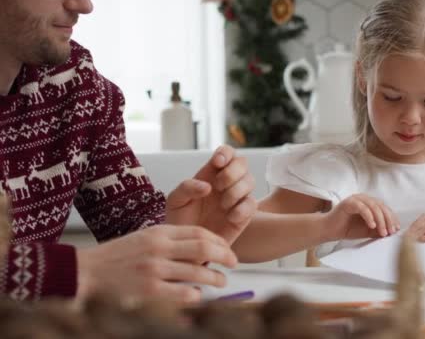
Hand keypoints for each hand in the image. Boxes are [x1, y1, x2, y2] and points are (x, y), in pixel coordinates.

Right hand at [76, 225, 237, 304]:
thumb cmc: (118, 256)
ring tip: (221, 281)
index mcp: (158, 232)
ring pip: (197, 271)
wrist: (87, 272)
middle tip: (234, 262)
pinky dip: (195, 294)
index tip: (228, 248)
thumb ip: (171, 241)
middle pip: (203, 247)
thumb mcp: (145, 238)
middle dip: (225, 255)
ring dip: (215, 278)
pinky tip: (198, 295)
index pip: (199, 232)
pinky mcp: (149, 291)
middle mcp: (158, 248)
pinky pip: (183, 293)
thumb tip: (203, 248)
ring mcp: (154, 270)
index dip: (219, 240)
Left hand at [165, 145, 256, 244]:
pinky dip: (243, 208)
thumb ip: (186, 188)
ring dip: (236, 190)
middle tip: (218, 185)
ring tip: (222, 205)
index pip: (226, 153)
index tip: (217, 163)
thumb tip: (207, 186)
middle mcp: (226, 183)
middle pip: (242, 163)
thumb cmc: (180, 221)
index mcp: (210, 174)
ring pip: (250, 181)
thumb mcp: (175, 201)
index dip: (226, 153)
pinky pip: (252, 205)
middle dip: (232, 172)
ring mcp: (236, 198)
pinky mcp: (243, 215)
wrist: (186, 248)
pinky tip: (230, 217)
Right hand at [324, 194, 399, 239]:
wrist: (330, 231)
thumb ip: (379, 229)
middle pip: (381, 206)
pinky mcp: (348, 203)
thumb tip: (393, 231)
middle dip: (388, 220)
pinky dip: (369, 217)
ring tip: (382, 232)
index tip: (396, 229)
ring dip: (380, 220)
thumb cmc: (348, 229)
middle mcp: (364, 199)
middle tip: (390, 232)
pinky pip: (362, 208)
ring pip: (373, 206)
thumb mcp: (368, 231)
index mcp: (369, 203)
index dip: (392, 218)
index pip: (385, 208)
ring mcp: (356, 199)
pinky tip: (372, 226)